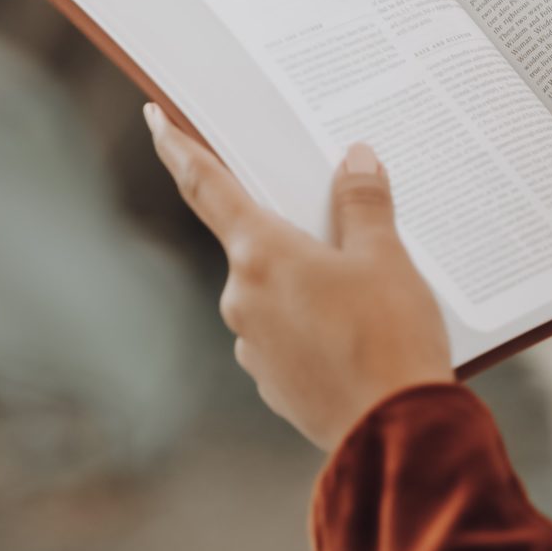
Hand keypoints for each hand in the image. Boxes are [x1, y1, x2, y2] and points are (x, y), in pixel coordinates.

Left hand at [144, 104, 452, 449]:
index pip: (206, 185)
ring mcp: (252, 344)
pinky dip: (314, 324)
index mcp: (261, 254)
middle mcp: (242, 297)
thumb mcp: (387, 257)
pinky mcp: (272, 381)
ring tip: (367, 293)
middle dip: (290, 231)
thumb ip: (363, 204)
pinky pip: (287, 334)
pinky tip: (357, 333)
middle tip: (339, 227)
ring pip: (274, 292)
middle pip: (256, 242)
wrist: (396, 432)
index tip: (155, 119)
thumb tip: (354, 159)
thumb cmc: (390, 338)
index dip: (179, 147)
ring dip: (307, 283)